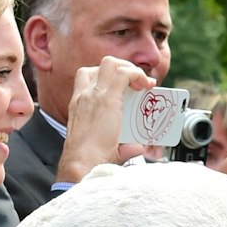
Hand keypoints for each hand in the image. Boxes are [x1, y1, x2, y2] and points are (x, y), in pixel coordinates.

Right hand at [55, 57, 154, 183]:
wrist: (81, 163)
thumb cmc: (89, 159)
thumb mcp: (103, 145)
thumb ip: (123, 145)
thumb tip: (137, 147)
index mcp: (79, 102)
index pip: (89, 75)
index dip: (109, 75)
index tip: (124, 86)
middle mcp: (84, 94)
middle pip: (102, 64)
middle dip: (123, 67)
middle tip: (137, 83)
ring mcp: (94, 94)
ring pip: (112, 63)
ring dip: (131, 69)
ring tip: (143, 83)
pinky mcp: (108, 99)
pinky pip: (125, 75)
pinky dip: (138, 75)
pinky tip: (147, 85)